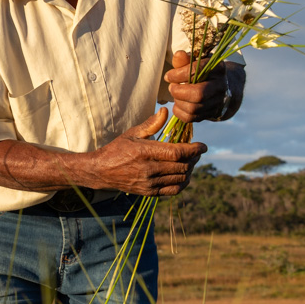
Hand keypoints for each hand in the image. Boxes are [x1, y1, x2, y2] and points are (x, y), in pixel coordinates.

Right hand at [84, 109, 206, 195]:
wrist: (101, 171)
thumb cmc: (118, 148)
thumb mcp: (133, 133)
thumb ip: (152, 123)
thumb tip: (166, 111)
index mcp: (145, 152)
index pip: (178, 153)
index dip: (194, 150)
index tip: (203, 146)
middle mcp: (148, 169)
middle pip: (183, 166)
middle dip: (194, 158)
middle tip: (196, 152)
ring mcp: (149, 183)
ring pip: (181, 178)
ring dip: (190, 169)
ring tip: (190, 162)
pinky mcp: (149, 192)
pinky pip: (174, 190)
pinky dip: (183, 183)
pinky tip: (184, 175)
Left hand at [164, 50, 227, 122]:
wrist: (219, 88)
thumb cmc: (202, 73)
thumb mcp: (195, 63)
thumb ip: (185, 60)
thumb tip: (178, 55)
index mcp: (218, 69)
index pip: (197, 71)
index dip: (179, 74)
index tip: (168, 76)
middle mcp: (220, 86)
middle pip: (198, 94)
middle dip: (179, 92)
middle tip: (171, 87)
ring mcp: (217, 102)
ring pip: (193, 108)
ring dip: (178, 101)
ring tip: (175, 94)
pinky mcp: (210, 114)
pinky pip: (190, 118)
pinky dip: (179, 111)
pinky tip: (178, 103)